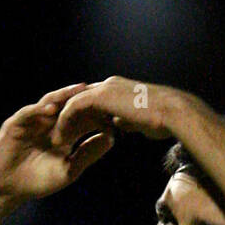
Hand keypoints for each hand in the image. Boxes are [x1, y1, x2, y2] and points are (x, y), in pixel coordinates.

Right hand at [0, 83, 115, 199]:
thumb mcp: (68, 170)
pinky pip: (28, 112)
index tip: (117, 111)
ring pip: (50, 102)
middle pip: (70, 104)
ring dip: (64, 96)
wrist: (8, 188)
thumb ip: (87, 154)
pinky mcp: (16, 124)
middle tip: (103, 91)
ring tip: (80, 90)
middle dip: (85, 98)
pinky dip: (39, 109)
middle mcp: (50, 122)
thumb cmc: (37, 181)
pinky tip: (51, 108)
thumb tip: (111, 139)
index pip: (84, 118)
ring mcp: (33, 120)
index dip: (98, 113)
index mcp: (65, 132)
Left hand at [48, 76, 183, 153]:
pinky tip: (59, 137)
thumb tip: (116, 125)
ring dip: (62, 121)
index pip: (93, 103)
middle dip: (67, 119)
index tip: (73, 136)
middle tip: (57, 136)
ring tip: (54, 139)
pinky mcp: (100, 96)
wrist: (170, 112)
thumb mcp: (139, 121)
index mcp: (118, 91)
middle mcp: (109, 85)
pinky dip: (65, 121)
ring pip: (73, 102)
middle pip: (79, 100)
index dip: (81, 120)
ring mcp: (104, 88)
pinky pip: (74, 107)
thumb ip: (124, 120)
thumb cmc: (161, 119)